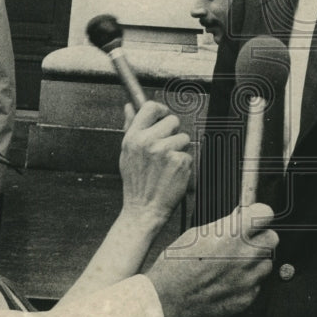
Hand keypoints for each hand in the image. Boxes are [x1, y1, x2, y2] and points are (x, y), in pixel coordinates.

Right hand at [120, 102, 191, 223]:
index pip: (150, 107)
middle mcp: (148, 141)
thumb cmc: (136, 182)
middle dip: (172, 132)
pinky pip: (188, 153)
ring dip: (179, 149)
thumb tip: (129, 106)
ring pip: (184, 137)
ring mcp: (165, 151)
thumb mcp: (127, 152)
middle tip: (164, 148)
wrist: (143, 209)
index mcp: (133, 137)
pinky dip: (184, 163)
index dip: (160, 110)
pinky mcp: (180, 161)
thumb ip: (130, 126)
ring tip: (166, 165)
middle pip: (173, 120)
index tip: (162, 117)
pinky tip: (172, 174)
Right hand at [146, 204, 278, 316]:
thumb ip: (224, 226)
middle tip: (245, 242)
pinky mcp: (247, 298)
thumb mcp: (195, 234)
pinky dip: (247, 282)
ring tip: (233, 265)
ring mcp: (248, 279)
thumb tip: (239, 217)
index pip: (265, 214)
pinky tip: (227, 282)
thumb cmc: (175, 267)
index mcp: (233, 234)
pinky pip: (257, 285)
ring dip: (255, 261)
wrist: (165, 302)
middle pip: (272, 238)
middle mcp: (246, 255)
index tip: (254, 218)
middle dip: (260, 237)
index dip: (258, 215)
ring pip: (266, 263)